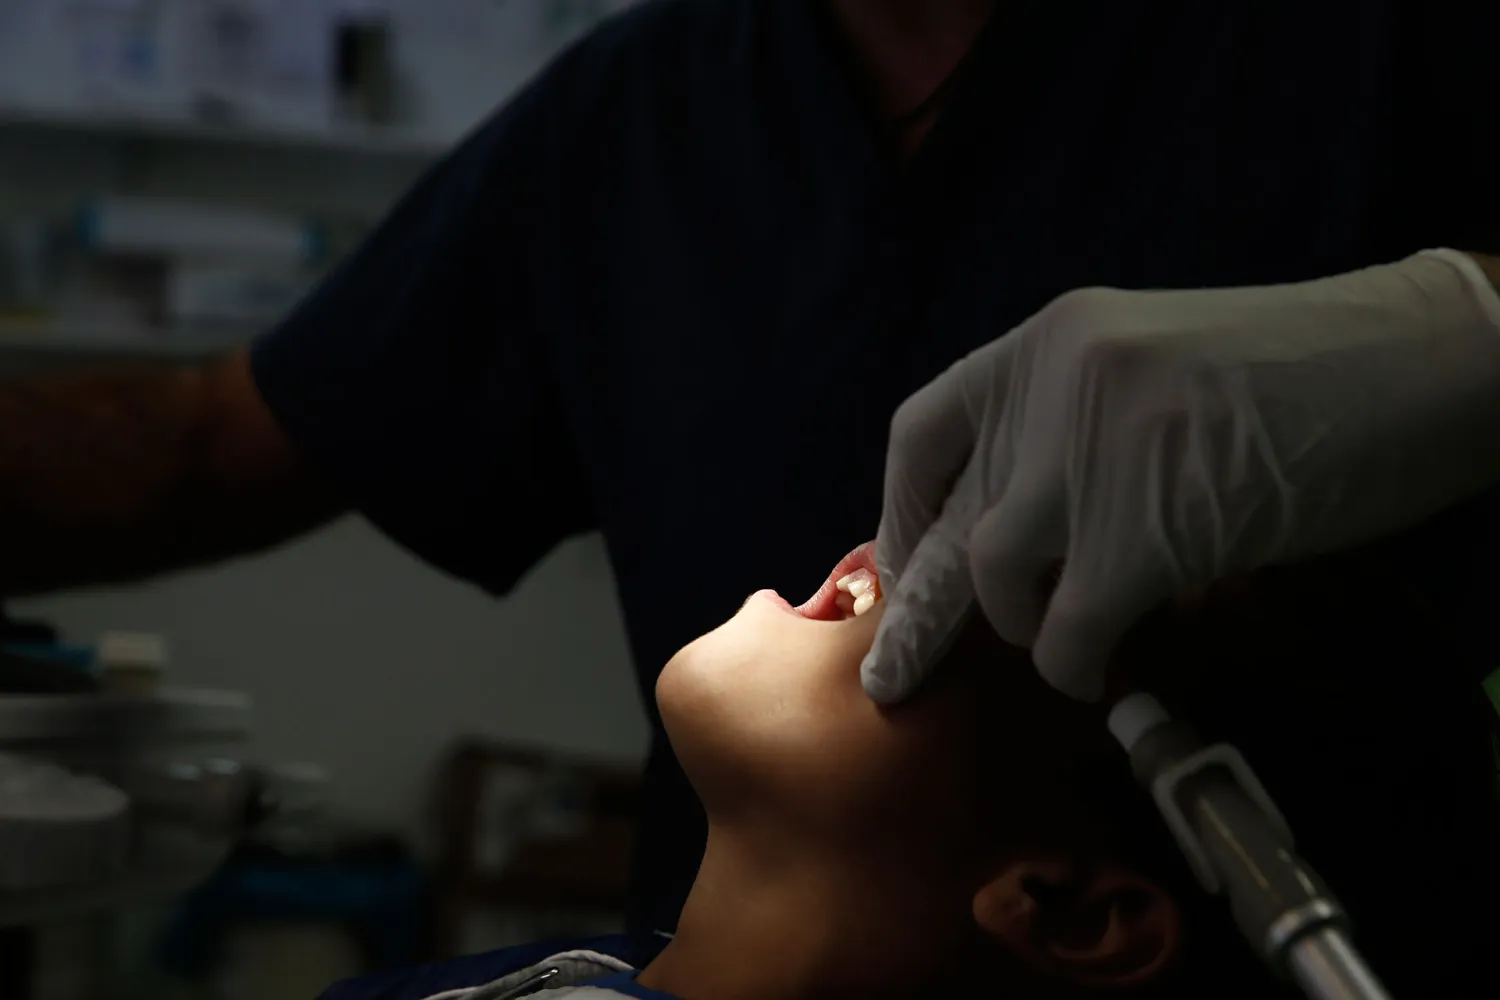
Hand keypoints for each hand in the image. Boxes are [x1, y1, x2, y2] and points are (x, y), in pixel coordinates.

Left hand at [861, 250, 1499, 702]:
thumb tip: (1011, 537)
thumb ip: (1073, 435)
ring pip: (998, 575)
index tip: (900, 566)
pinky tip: (1099, 671)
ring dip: (1024, 628)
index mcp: (1049, 339)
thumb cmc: (1309, 379)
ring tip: (1065, 640)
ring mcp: (1097, 450)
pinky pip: (1069, 626)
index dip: (902, 510)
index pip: (925, 429)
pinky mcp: (1147, 526)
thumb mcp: (1156, 379)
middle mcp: (1055, 381)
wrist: (1432, 363)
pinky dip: (1075, 665)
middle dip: (921, 607)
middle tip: (896, 674)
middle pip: (952, 517)